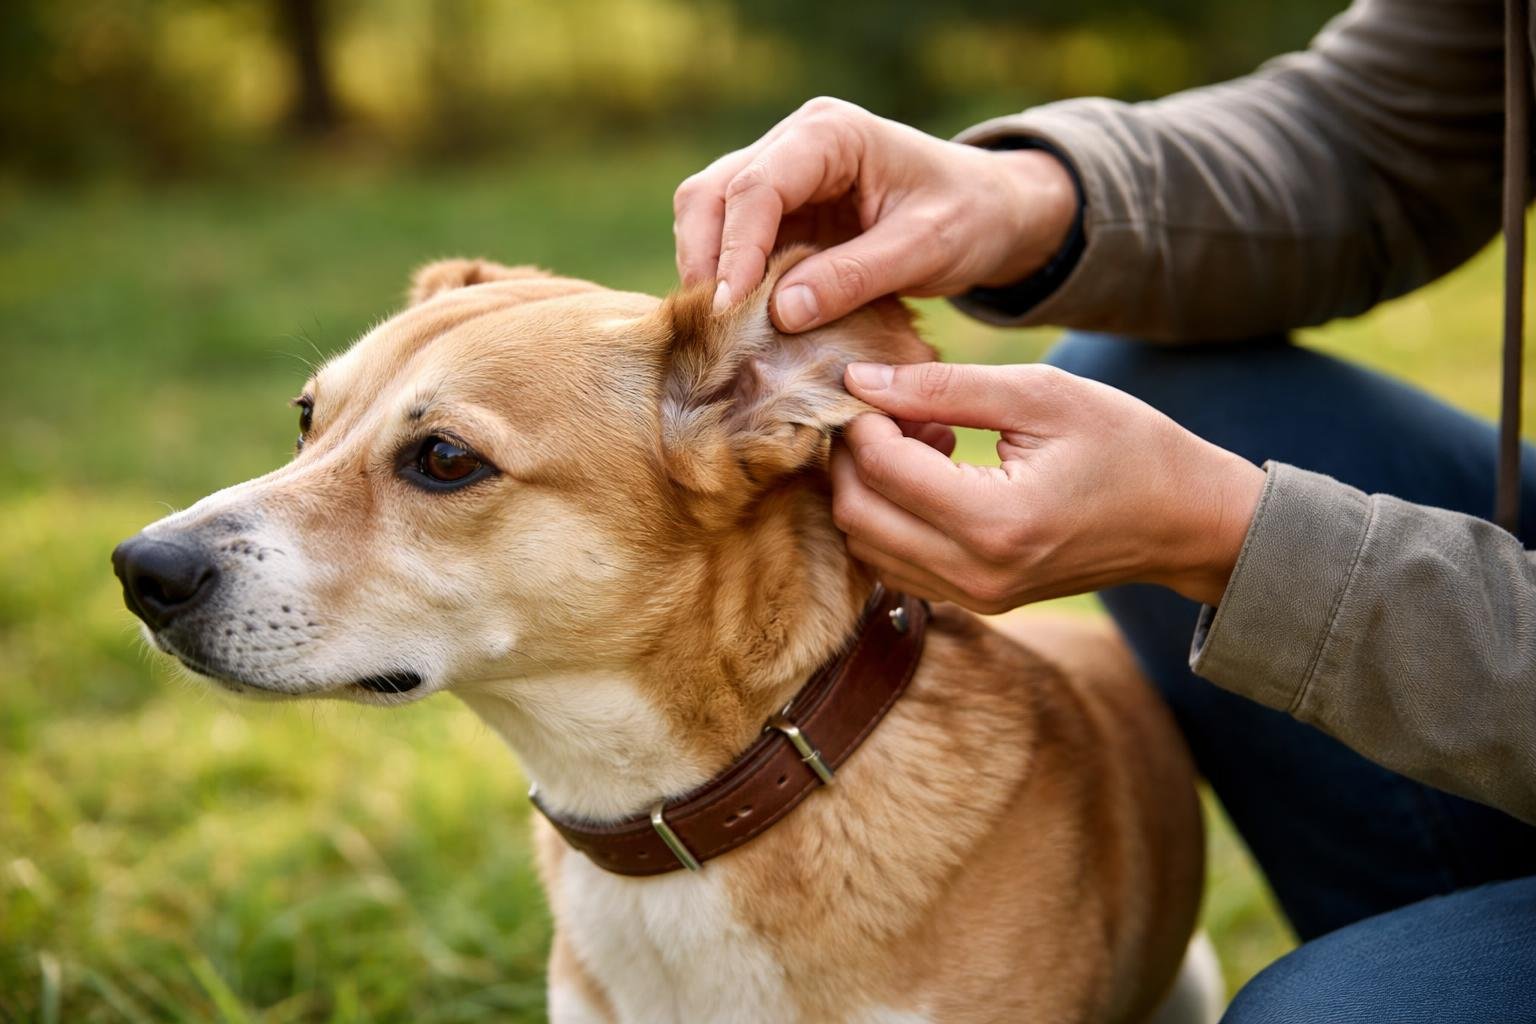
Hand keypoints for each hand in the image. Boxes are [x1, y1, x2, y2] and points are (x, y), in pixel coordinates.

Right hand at [673, 97, 1077, 331]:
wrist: (989, 211)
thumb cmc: (969, 218)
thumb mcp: (925, 249)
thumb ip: (855, 277)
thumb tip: (780, 313)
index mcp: (830, 135)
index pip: (757, 187)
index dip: (735, 251)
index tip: (728, 311)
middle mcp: (792, 144)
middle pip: (711, 195)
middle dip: (704, 260)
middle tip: (712, 328)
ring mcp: (779, 176)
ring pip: (707, 215)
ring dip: (706, 271)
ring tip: (719, 330)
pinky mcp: (778, 213)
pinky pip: (727, 241)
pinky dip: (724, 279)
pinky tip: (737, 321)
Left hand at [830, 362, 1266, 610]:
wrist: (1185, 520)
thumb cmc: (1126, 444)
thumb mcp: (1040, 395)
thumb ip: (942, 388)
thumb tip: (858, 381)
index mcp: (996, 521)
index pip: (880, 468)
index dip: (864, 418)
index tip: (881, 384)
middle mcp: (976, 574)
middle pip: (855, 515)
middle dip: (853, 455)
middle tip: (892, 410)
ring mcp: (974, 597)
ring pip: (866, 545)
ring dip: (870, 488)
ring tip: (922, 438)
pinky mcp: (975, 602)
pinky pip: (895, 563)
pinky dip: (891, 516)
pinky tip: (935, 472)